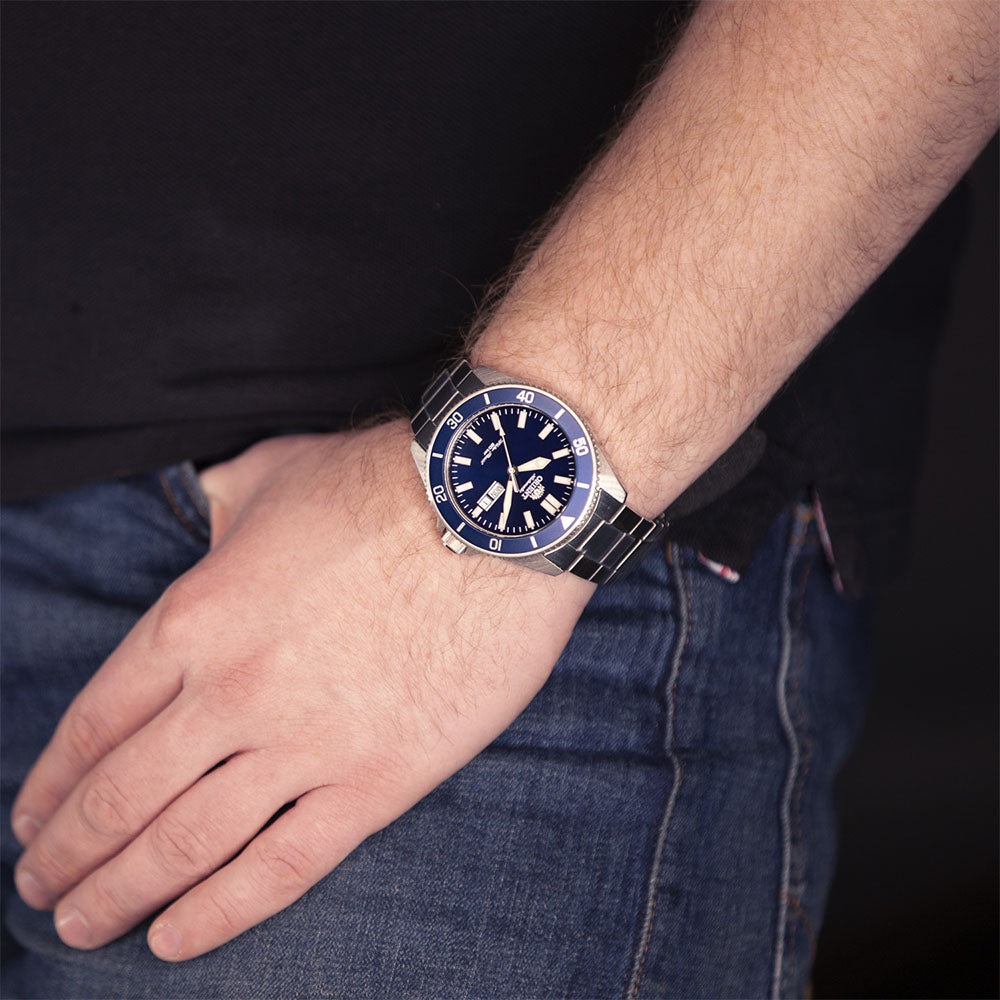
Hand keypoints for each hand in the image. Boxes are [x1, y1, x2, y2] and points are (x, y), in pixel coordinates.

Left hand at [11, 420, 593, 960]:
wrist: (495, 512)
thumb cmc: (388, 483)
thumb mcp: (276, 472)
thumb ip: (221, 499)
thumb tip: (204, 501)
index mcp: (197, 617)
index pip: (96, 724)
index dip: (52, 785)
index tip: (31, 820)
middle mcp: (234, 691)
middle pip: (123, 798)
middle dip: (68, 855)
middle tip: (40, 889)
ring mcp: (304, 742)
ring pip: (185, 844)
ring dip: (121, 895)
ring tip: (86, 924)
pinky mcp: (376, 780)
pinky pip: (281, 868)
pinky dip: (220, 914)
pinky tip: (177, 940)